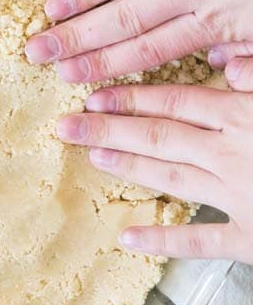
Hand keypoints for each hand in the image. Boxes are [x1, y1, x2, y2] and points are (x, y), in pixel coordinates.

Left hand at [57, 58, 252, 263]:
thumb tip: (227, 64)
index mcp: (244, 116)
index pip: (176, 102)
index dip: (131, 99)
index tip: (94, 97)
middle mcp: (232, 155)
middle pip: (160, 136)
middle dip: (109, 129)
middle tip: (68, 126)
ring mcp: (239, 198)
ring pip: (173, 178)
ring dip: (130, 167)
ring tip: (93, 157)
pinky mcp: (250, 238)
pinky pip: (201, 241)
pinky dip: (163, 240)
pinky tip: (128, 237)